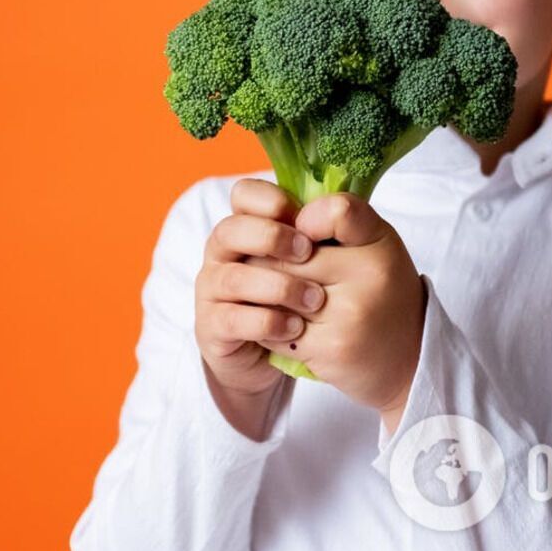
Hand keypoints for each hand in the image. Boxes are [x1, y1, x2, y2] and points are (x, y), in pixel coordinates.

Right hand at [193, 179, 326, 437]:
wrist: (276, 355)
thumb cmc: (298, 298)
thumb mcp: (316, 262)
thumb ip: (325, 232)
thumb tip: (339, 209)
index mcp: (247, 226)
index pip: (243, 195)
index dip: (268, 199)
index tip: (302, 217)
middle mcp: (223, 253)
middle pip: (230, 231)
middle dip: (271, 238)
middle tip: (308, 253)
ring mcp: (213, 290)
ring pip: (233, 278)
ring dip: (277, 286)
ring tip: (315, 300)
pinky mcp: (213, 326)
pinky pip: (232, 319)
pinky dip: (267, 322)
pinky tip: (295, 327)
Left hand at [270, 191, 427, 431]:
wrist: (409, 360)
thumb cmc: (382, 293)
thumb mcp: (375, 246)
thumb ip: (338, 222)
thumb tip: (279, 213)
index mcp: (380, 242)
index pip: (336, 211)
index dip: (309, 219)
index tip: (306, 234)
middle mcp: (369, 275)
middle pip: (285, 254)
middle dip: (270, 261)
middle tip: (279, 272)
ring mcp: (350, 314)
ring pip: (274, 291)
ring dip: (266, 296)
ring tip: (281, 299)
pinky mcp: (330, 348)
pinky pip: (275, 328)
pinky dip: (273, 328)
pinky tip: (289, 328)